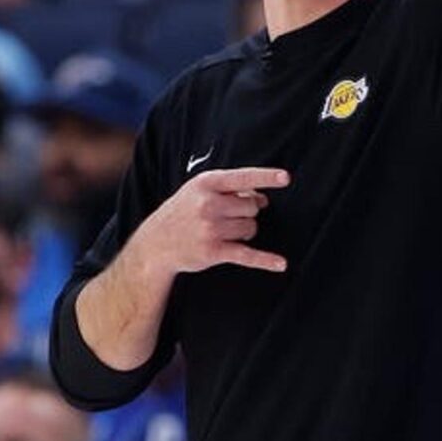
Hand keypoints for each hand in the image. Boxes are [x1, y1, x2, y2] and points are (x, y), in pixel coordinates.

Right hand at [133, 167, 289, 275]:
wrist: (155, 244)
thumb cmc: (182, 212)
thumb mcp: (199, 190)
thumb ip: (231, 188)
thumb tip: (263, 199)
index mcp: (206, 183)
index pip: (243, 177)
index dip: (266, 177)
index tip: (286, 178)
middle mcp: (208, 204)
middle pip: (252, 207)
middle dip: (247, 213)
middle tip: (227, 217)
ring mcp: (211, 228)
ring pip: (251, 228)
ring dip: (245, 232)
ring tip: (223, 232)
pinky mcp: (213, 251)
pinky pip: (247, 255)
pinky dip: (266, 260)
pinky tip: (281, 264)